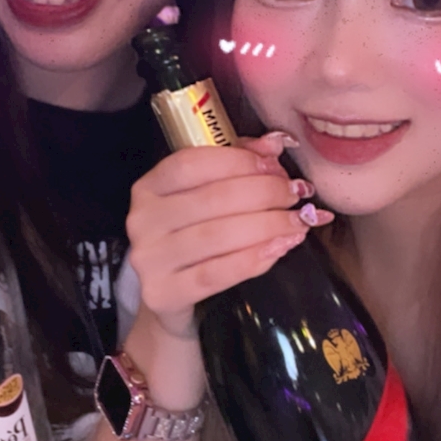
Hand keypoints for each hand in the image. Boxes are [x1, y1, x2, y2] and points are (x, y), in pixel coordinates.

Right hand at [126, 131, 333, 340]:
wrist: (167, 298)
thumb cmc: (191, 238)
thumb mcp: (206, 197)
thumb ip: (237, 165)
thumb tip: (275, 143)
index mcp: (149, 187)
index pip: (191, 164)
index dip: (239, 161)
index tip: (276, 166)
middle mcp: (142, 220)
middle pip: (211, 199)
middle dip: (264, 193)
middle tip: (295, 194)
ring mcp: (149, 259)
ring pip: (217, 236)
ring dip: (267, 225)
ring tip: (298, 222)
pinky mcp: (163, 293)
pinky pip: (216, 274)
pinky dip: (253, 258)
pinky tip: (280, 248)